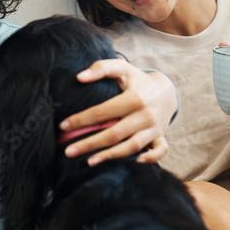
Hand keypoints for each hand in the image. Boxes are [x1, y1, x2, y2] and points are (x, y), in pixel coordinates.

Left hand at [58, 59, 177, 165]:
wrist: (166, 91)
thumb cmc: (138, 81)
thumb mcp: (122, 68)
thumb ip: (101, 68)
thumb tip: (79, 77)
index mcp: (135, 98)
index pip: (103, 112)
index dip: (82, 119)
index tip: (63, 126)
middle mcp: (145, 115)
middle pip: (114, 134)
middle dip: (90, 144)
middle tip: (68, 151)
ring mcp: (154, 128)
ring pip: (133, 146)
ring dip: (111, 155)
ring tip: (89, 161)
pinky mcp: (160, 136)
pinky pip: (160, 151)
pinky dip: (150, 158)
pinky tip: (135, 162)